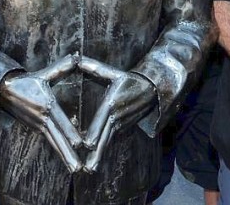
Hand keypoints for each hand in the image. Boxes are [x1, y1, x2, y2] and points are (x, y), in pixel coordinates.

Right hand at [0, 54, 83, 172]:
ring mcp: (39, 125)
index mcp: (46, 103)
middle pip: (57, 137)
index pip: (60, 120)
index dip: (69, 132)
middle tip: (80, 167)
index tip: (79, 144)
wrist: (4, 91)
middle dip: (69, 153)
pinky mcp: (37, 129)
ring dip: (65, 157)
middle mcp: (42, 117)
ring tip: (76, 170)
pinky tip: (69, 161)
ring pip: (54, 143)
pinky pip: (51, 142)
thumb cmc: (28, 80)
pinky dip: (59, 151)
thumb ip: (62, 67)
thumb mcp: (45, 73)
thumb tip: (78, 56)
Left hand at [78, 57, 158, 171]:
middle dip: (96, 153)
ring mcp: (121, 124)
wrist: (152, 90)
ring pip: (108, 141)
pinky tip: (95, 161)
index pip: (102, 119)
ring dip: (99, 156)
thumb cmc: (128, 79)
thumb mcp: (112, 72)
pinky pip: (111, 140)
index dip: (95, 132)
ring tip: (90, 170)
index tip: (87, 144)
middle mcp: (116, 116)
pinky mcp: (123, 129)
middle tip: (86, 168)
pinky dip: (103, 150)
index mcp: (111, 103)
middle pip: (105, 137)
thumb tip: (76, 58)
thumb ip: (93, 67)